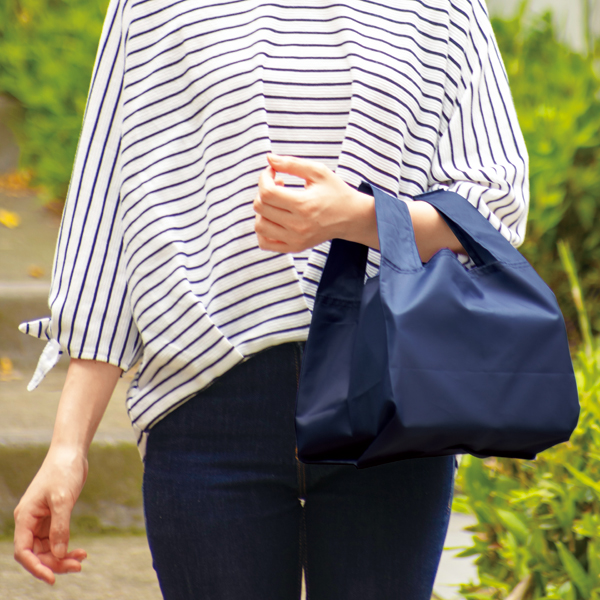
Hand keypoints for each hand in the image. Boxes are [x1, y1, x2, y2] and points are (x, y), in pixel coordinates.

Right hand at [14, 446, 88, 583]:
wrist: (71, 453)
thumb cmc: (64, 471)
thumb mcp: (63, 499)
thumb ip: (60, 527)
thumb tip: (59, 554)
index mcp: (25, 517)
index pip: (23, 551)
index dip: (36, 567)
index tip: (52, 578)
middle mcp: (30, 521)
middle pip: (37, 553)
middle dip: (55, 562)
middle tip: (78, 566)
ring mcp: (41, 520)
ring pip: (48, 548)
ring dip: (63, 557)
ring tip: (82, 558)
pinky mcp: (53, 517)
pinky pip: (56, 540)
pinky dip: (67, 547)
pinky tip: (80, 551)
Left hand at [253, 154, 378, 252]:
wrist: (352, 218)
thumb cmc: (335, 192)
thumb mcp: (318, 172)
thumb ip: (292, 163)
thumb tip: (269, 158)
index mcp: (303, 205)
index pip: (267, 192)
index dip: (264, 178)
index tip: (273, 172)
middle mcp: (298, 226)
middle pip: (260, 207)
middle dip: (264, 191)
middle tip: (278, 185)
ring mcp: (295, 239)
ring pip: (259, 226)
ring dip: (262, 211)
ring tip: (276, 203)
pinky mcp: (295, 247)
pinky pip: (265, 243)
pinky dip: (263, 230)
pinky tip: (273, 219)